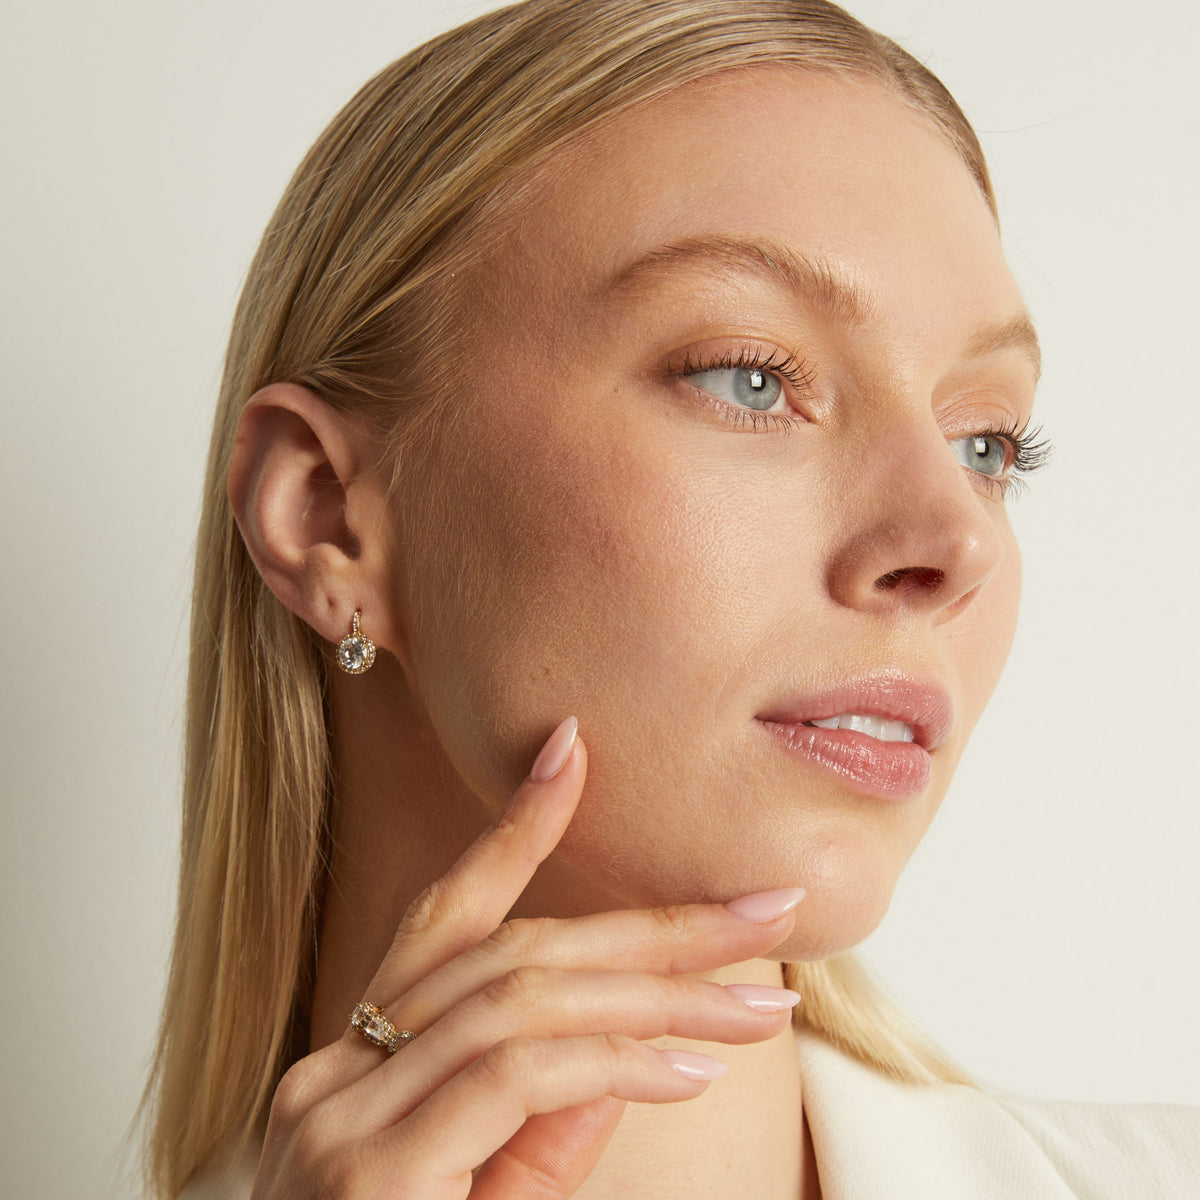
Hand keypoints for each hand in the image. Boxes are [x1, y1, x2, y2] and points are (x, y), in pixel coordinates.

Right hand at [251, 716, 804, 1197]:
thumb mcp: (490, 1194)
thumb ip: (546, 1116)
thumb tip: (634, 1047)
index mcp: (353, 1064)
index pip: (444, 920)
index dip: (511, 831)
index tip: (571, 753)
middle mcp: (332, 1073)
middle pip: (513, 957)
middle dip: (647, 925)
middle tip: (757, 909)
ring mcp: (337, 1121)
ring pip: (522, 1003)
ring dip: (656, 994)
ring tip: (758, 1000)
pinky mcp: (366, 1177)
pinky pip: (518, 1079)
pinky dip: (615, 1060)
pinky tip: (692, 1063)